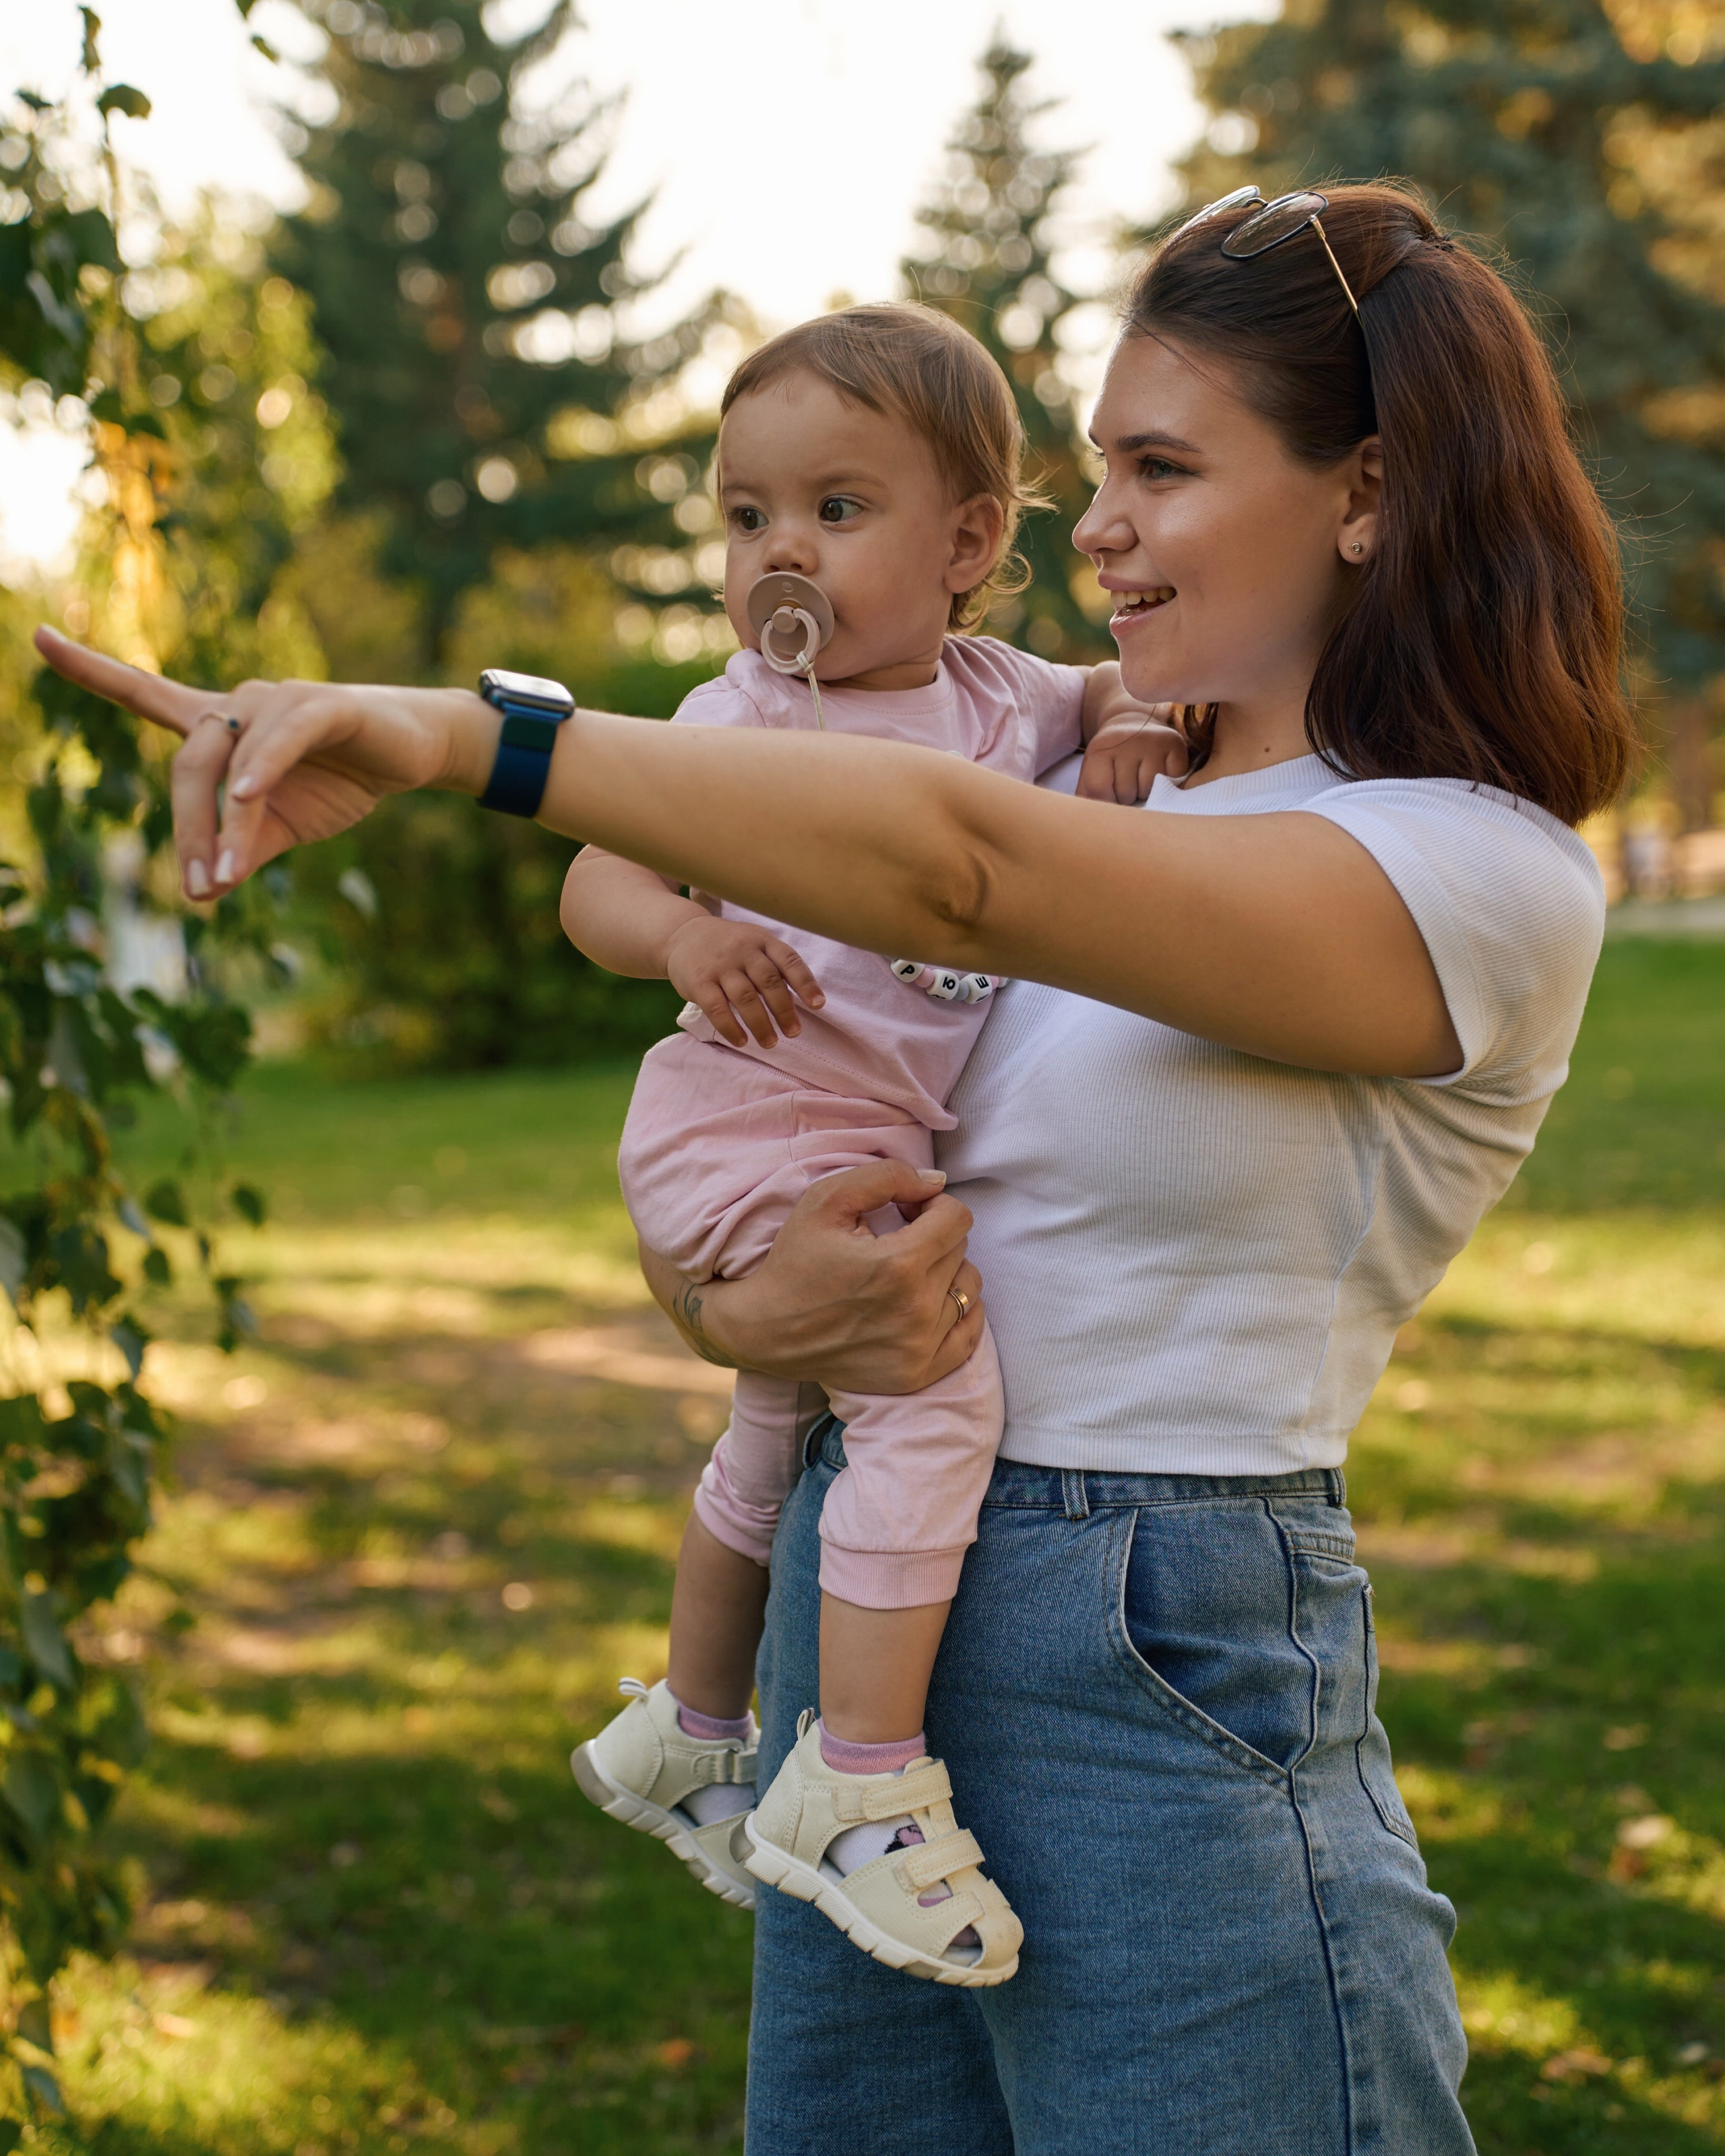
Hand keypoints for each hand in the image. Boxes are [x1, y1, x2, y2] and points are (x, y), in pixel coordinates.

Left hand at [30, 628, 487, 901]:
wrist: (415, 756)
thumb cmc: (341, 781)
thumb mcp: (282, 827)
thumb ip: (239, 850)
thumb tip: (204, 891)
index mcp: (220, 729)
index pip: (143, 692)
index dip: (90, 668)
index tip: (37, 639)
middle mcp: (238, 705)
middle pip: (187, 762)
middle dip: (183, 829)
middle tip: (198, 889)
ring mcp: (277, 701)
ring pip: (230, 765)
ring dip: (224, 826)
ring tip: (223, 879)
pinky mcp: (321, 706)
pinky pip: (278, 738)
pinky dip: (259, 768)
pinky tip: (246, 797)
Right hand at [639, 1159, 984, 1393]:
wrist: (765, 1331)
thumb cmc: (794, 1260)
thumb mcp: (826, 1200)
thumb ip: (887, 1176)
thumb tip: (937, 1182)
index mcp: (900, 1264)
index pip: (957, 1218)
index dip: (931, 1205)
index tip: (904, 1212)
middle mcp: (917, 1310)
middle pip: (961, 1251)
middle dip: (934, 1236)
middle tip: (896, 1241)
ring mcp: (920, 1348)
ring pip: (969, 1289)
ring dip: (946, 1273)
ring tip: (908, 1274)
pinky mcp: (918, 1374)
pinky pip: (970, 1335)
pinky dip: (959, 1313)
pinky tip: (927, 1302)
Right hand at [665, 915, 824, 1048]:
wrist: (682, 934)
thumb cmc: (729, 946)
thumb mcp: (754, 943)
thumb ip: (774, 966)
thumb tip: (801, 1001)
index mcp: (762, 940)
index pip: (789, 960)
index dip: (805, 983)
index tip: (818, 1005)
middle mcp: (743, 950)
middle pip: (769, 982)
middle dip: (784, 1010)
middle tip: (794, 1033)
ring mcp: (720, 966)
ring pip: (745, 997)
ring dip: (761, 1024)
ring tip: (771, 1043)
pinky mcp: (699, 981)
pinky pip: (717, 1009)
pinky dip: (731, 1028)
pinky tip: (742, 1041)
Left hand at [1077, 706, 1190, 804]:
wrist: (1132, 726)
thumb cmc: (1110, 760)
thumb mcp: (1090, 774)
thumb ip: (1086, 798)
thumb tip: (1089, 823)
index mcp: (1099, 749)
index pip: (1100, 790)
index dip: (1107, 802)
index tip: (1111, 797)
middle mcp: (1126, 741)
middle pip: (1126, 793)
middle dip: (1127, 797)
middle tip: (1129, 783)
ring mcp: (1152, 741)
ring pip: (1150, 789)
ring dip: (1148, 792)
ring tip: (1143, 779)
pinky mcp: (1174, 743)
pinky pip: (1174, 780)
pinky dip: (1170, 782)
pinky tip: (1162, 772)